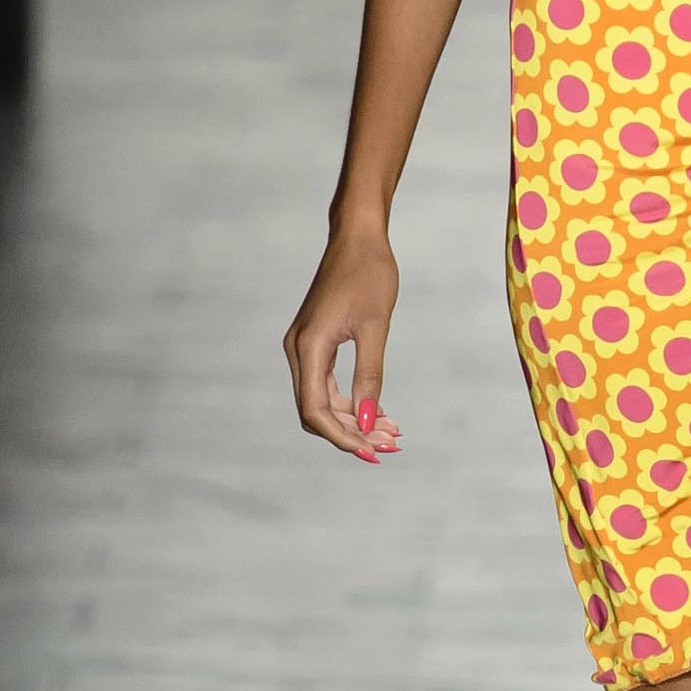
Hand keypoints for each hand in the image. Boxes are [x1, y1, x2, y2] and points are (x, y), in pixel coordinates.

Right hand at [285, 227, 400, 461]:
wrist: (357, 237)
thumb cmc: (369, 274)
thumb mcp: (376, 327)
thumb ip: (370, 375)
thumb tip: (368, 419)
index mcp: (309, 347)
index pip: (316, 411)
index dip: (343, 438)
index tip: (374, 452)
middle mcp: (298, 351)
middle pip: (316, 412)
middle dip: (352, 433)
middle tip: (391, 445)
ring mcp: (304, 347)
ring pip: (321, 401)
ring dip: (353, 420)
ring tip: (391, 432)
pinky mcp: (314, 343)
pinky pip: (326, 384)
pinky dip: (350, 402)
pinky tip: (378, 411)